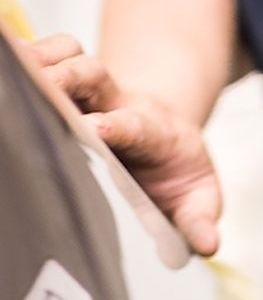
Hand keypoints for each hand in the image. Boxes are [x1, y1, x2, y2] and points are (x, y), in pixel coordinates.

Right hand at [25, 33, 221, 254]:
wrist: (169, 140)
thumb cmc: (178, 176)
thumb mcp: (198, 200)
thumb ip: (199, 221)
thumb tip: (206, 246)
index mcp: (154, 134)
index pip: (133, 126)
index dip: (115, 125)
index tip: (94, 129)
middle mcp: (121, 104)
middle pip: (93, 75)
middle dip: (67, 77)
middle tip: (41, 88)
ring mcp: (94, 92)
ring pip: (68, 58)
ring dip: (42, 62)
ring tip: (16, 73)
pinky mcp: (72, 83)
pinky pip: (51, 53)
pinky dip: (31, 56)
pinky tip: (13, 68)